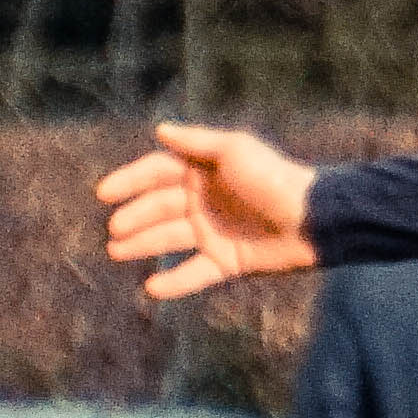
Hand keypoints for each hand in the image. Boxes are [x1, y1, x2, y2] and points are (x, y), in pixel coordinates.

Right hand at [100, 124, 321, 299]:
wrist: (313, 218)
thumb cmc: (274, 178)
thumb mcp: (235, 151)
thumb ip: (197, 142)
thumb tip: (160, 129)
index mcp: (203, 170)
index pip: (157, 172)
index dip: (130, 181)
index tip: (104, 193)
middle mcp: (204, 200)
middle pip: (159, 207)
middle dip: (134, 218)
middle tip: (114, 230)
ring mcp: (214, 232)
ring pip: (169, 239)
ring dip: (142, 245)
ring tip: (117, 251)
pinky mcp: (227, 262)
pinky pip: (194, 273)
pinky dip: (174, 282)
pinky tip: (152, 288)